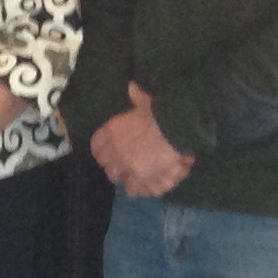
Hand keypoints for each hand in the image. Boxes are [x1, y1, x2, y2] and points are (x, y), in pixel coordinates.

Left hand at [93, 84, 194, 198]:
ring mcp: (135, 173)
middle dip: (120, 170)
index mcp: (109, 137)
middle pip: (111, 172)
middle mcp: (117, 159)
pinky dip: (154, 189)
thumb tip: (132, 86)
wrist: (179, 127)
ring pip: (130, 186)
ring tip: (146, 177)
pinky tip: (160, 183)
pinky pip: (150, 191)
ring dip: (137, 183)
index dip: (106, 153)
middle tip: (131, 165)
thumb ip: (136, 97)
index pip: (98, 151)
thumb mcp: (144, 100)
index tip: (113, 153)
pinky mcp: (154, 183)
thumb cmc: (159, 111)